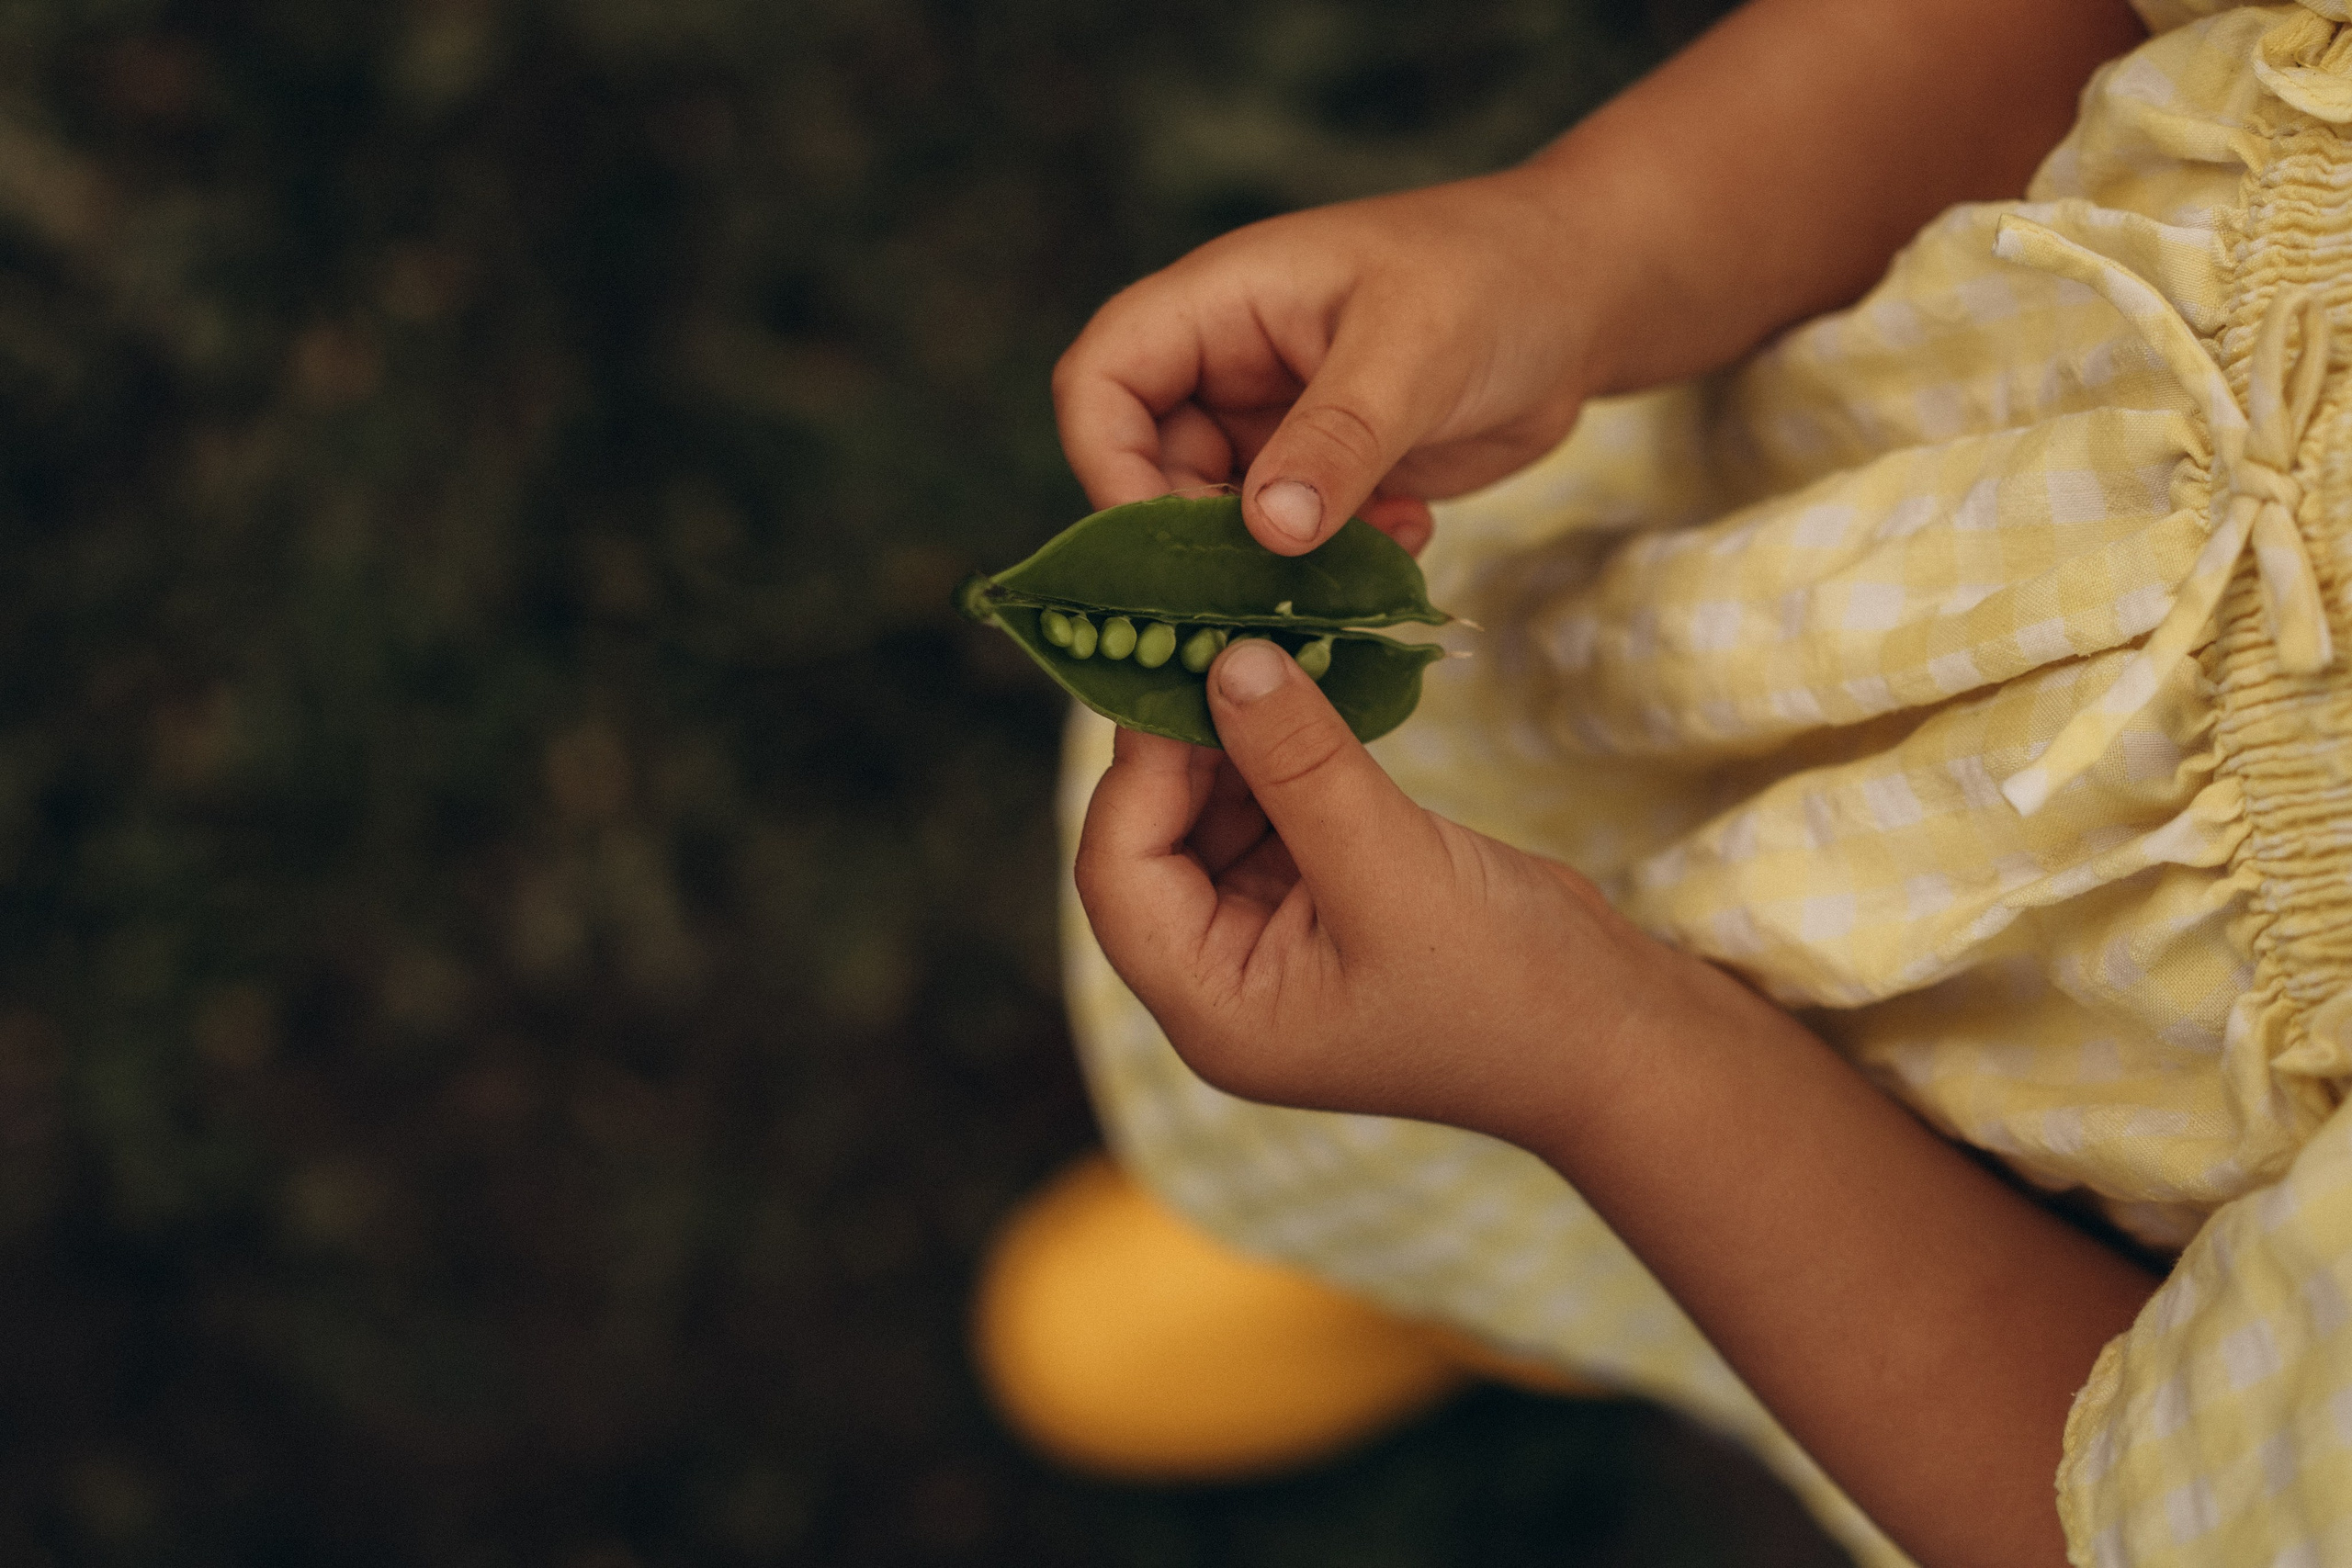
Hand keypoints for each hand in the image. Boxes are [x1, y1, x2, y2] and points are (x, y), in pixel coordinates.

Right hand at [1052, 169, 1607, 557]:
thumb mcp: (1416, 350)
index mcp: (1219, 305)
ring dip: (1277, 565)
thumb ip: (1339, 439)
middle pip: (1147, 471)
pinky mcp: (1324, 477)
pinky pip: (1290, 545)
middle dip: (1200, 543)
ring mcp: (1273, 426)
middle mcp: (1227, 367)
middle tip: (1268, 594)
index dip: (1107, 466)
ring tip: (1359, 563)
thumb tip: (1268, 532)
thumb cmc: (1498, 279)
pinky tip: (1406, 537)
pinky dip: (1334, 564)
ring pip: (1220, 523)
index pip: (1100, 383)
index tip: (1165, 546)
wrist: (1587, 297)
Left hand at [1073, 635, 1692, 1142]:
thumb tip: (1224, 660)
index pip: (1119, 874)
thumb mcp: (1393, 868)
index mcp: (1214, 1007)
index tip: (1186, 669)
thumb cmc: (1505, 987)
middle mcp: (1223, 977)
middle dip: (1187, 740)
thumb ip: (1301, 765)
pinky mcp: (1322, 897)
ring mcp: (1272, 938)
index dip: (1140, 769)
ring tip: (1268, 643)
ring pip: (1212, 813)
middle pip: (1154, 837)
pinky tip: (1309, 683)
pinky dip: (1286, 748)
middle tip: (1218, 635)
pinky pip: (1274, 808)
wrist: (1616, 1039)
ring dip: (1238, 732)